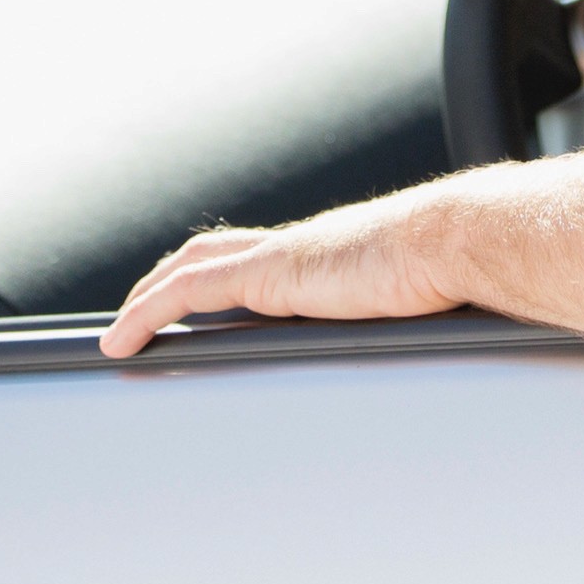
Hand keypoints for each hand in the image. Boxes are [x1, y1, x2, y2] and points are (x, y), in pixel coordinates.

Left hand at [97, 190, 464, 357]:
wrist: (462, 240)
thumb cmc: (460, 271)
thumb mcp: (422, 303)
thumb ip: (403, 319)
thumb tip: (426, 343)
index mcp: (328, 255)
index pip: (256, 257)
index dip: (220, 273)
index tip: (198, 300)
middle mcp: (297, 248)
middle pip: (211, 254)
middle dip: (170, 281)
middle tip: (141, 313)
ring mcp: (279, 257)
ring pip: (189, 269)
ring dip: (148, 298)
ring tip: (121, 333)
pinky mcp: (268, 273)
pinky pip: (188, 292)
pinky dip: (147, 312)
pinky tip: (123, 341)